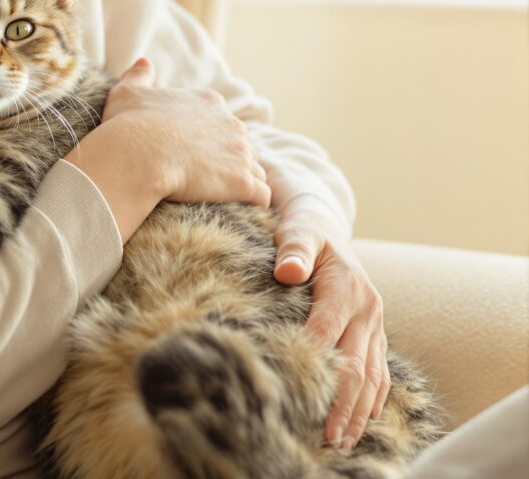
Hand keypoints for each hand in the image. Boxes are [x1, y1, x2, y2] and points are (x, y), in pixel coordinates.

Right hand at [103, 57, 271, 207]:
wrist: (136, 155)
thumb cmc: (129, 125)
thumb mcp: (128, 93)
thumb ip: (140, 76)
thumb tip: (144, 63)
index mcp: (209, 103)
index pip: (222, 122)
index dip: (211, 139)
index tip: (195, 154)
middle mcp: (232, 124)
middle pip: (241, 145)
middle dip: (230, 161)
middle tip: (208, 179)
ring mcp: (240, 153)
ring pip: (254, 169)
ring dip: (243, 181)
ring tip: (224, 197)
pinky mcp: (242, 182)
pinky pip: (261, 194)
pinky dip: (255, 201)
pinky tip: (242, 209)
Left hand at [273, 210, 390, 450]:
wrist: (326, 226)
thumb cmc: (305, 231)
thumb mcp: (298, 231)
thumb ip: (294, 249)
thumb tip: (287, 272)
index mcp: (348, 286)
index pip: (330, 326)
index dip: (316, 355)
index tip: (301, 384)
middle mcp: (368, 309)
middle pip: (357, 362)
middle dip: (343, 401)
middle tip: (328, 435)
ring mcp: (375, 324)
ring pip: (372, 374)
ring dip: (358, 410)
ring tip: (342, 441)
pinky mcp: (373, 334)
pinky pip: (379, 371)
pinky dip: (371, 400)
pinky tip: (359, 424)